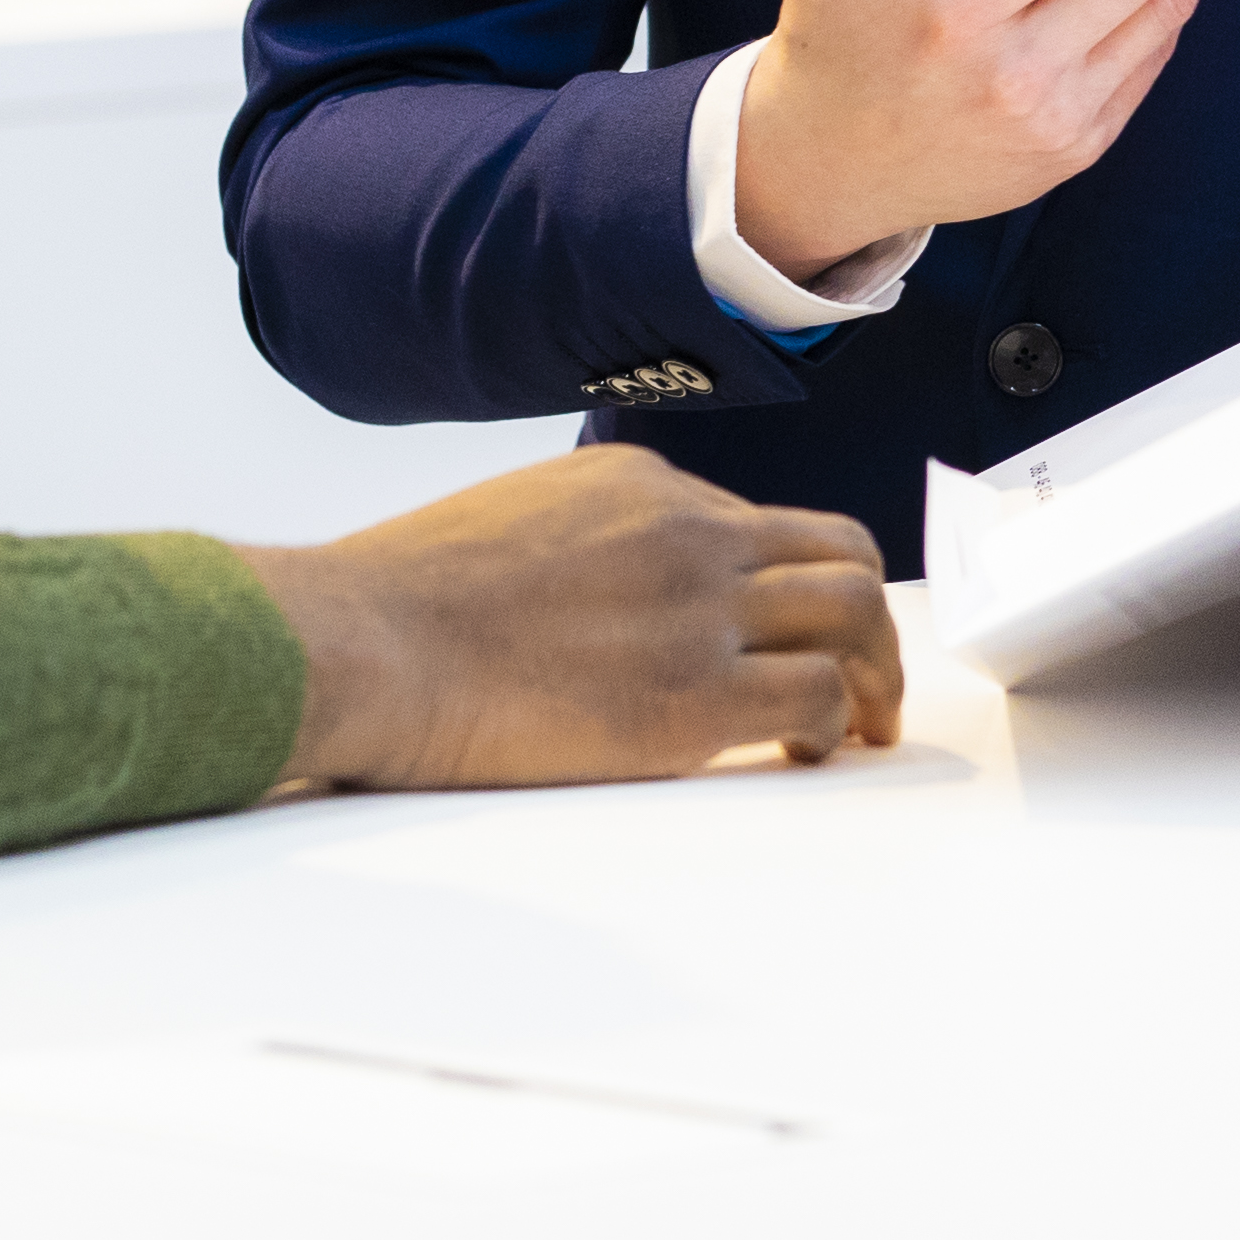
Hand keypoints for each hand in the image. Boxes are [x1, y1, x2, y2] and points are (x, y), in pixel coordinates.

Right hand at [244, 447, 899, 785]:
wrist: (364, 641)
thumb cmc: (399, 603)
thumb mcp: (508, 522)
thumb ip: (581, 543)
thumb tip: (593, 593)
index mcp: (639, 486)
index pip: (759, 522)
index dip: (785, 585)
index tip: (783, 633)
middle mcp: (687, 531)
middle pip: (839, 552)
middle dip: (868, 617)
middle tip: (867, 677)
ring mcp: (698, 608)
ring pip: (855, 613)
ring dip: (875, 672)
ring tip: (864, 725)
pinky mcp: (694, 696)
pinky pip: (816, 697)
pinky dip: (832, 727)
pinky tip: (804, 753)